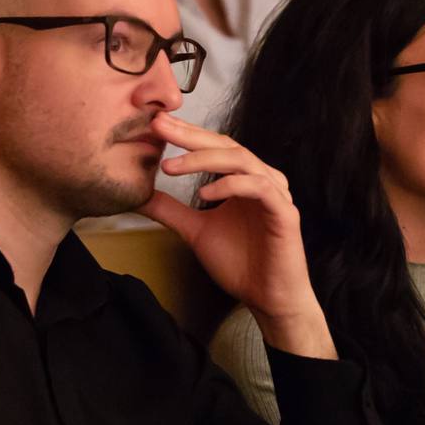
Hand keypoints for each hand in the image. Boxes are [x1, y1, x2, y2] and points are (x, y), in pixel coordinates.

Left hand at [143, 113, 334, 358]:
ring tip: (171, 166)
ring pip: (242, 160)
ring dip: (205, 159)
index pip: (214, 146)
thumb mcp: (196, 231)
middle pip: (227, 145)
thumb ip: (172, 211)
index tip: (155, 126)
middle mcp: (262, 179)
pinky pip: (258, 188)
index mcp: (244, 179)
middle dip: (191, 135)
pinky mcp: (285, 212)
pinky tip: (205, 193)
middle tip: (160, 126)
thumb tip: (140, 196)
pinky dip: (230, 186)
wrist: (268, 298)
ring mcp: (276, 194)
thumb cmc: (240, 264)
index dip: (186, 134)